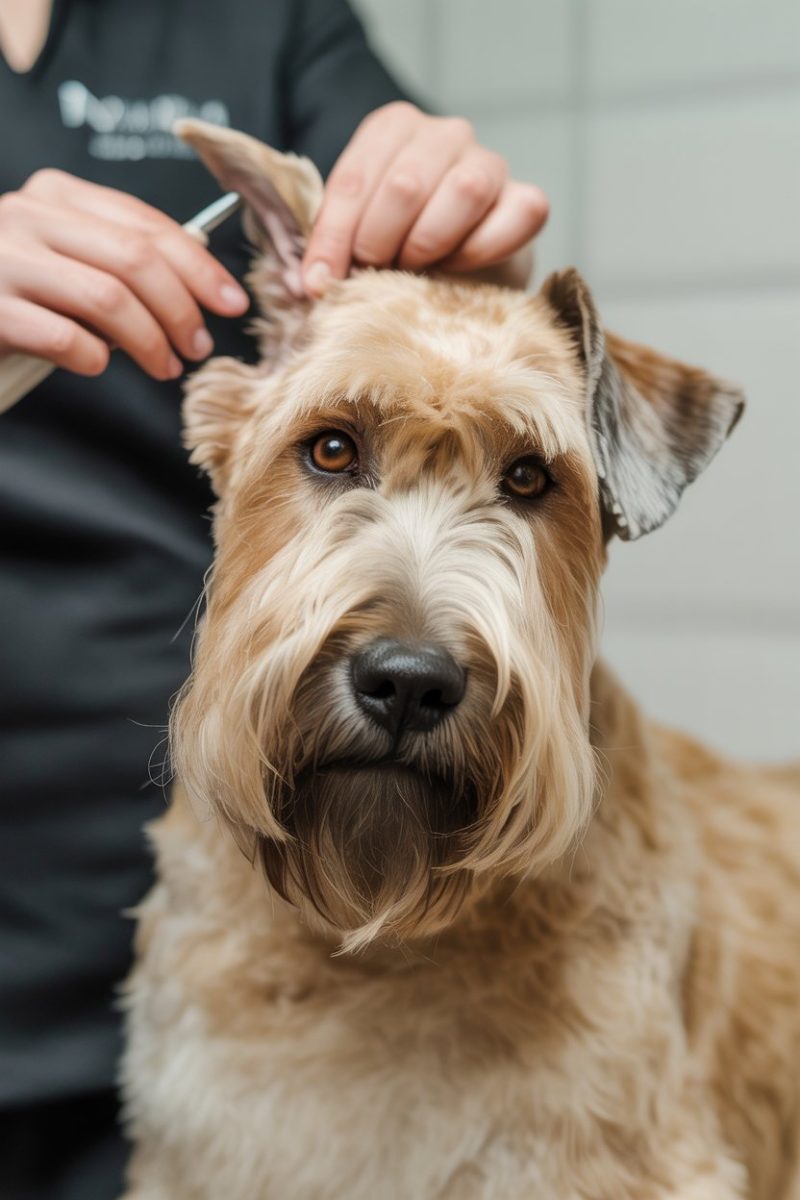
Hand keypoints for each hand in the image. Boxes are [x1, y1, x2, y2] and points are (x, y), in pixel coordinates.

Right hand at [0, 170, 249, 379]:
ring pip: (107, 298)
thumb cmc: (18, 292)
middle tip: (199, 347)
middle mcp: (28, 217)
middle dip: (182, 309)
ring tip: (164, 367)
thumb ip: (120, 261)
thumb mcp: (68, 260)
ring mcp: (4, 260)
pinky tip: (98, 365)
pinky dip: (95, 358)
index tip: (232, 303)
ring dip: (150, 341)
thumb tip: (200, 286)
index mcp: (57, 196)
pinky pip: (65, 337)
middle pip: (135, 260)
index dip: (199, 267)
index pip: (146, 225)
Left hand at [302, 102, 548, 295]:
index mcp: (393, 128)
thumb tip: (313, 284)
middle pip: (406, 184)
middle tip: (376, 271)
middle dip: (381, 242)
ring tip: (415, 268)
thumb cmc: (399, 243)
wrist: (459, 266)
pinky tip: (457, 266)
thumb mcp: (356, 236)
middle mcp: (445, 133)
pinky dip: (480, 251)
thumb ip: (333, 248)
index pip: (355, 179)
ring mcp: (490, 162)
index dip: (334, 238)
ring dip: (429, 244)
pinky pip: (516, 215)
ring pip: (463, 191)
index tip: (321, 282)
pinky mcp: (527, 199)